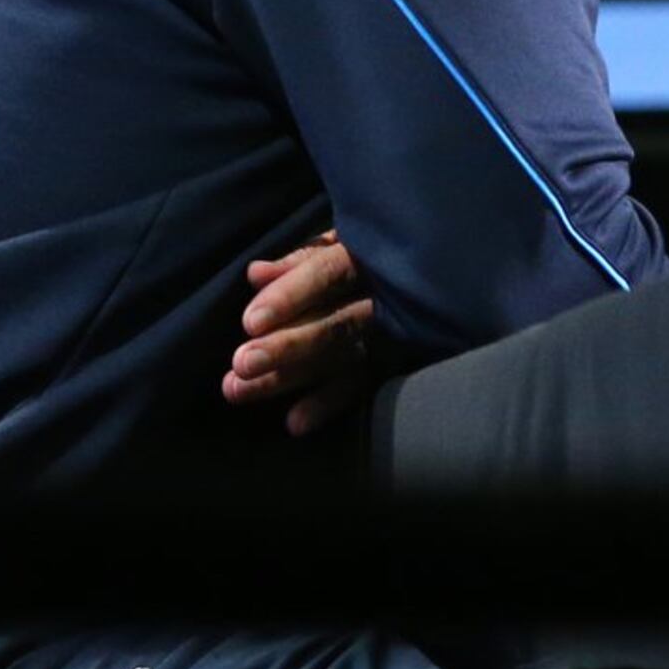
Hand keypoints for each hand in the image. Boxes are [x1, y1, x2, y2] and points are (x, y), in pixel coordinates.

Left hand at [223, 231, 375, 437]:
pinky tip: (294, 424)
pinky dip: (327, 405)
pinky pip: (361, 386)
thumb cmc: (364, 254)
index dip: (289, 296)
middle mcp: (385, 297)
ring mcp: (392, 333)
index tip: (251, 322)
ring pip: (340, 359)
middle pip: (335, 324)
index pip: (327, 274)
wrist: (428, 270)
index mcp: (366, 255)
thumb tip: (255, 274)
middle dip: (286, 346)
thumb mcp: (338, 244)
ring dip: (288, 377)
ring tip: (240, 391)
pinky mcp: (395, 361)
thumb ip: (299, 262)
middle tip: (242, 363)